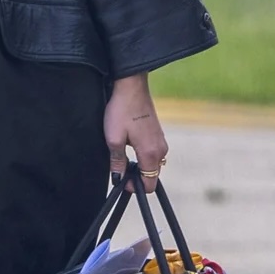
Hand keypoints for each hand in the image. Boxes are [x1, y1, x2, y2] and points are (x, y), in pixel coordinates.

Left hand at [103, 72, 167, 192]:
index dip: (134, 187)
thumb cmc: (122, 111)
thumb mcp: (113, 140)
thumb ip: (118, 163)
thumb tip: (118, 179)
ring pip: (152, 164)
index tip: (121, 180)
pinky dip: (142, 156)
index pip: (150, 184)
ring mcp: (161, 141)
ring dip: (139, 165)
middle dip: (136, 177)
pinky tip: (129, 145)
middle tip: (119, 167)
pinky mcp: (158, 134)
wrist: (131, 87)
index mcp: (151, 154)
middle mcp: (161, 149)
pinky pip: (152, 153)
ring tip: (122, 155)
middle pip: (151, 175)